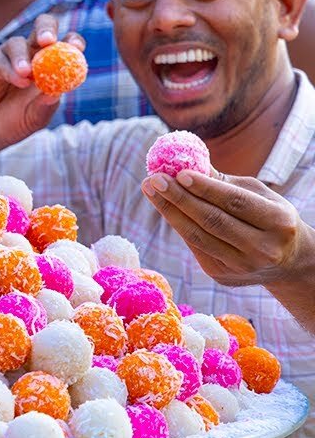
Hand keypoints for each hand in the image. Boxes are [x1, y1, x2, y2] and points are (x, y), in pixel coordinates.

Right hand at [0, 13, 83, 154]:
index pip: (66, 45)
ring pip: (18, 43)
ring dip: (24, 57)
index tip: (76, 47)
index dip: (73, 42)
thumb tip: (57, 92)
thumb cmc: (13, 124)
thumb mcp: (34, 119)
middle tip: (48, 41)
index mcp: (51, 66)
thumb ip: (45, 107)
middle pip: (42, 28)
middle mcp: (30, 55)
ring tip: (27, 74)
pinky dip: (9, 69)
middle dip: (47, 29)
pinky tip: (17, 81)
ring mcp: (8, 57)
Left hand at [142, 170, 314, 287]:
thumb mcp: (259, 195)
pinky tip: (165, 208)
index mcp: (279, 222)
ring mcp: (242, 266)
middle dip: (178, 198)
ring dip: (169, 211)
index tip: (179, 172)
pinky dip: (178, 225)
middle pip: (212, 220)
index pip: (235, 202)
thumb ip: (224, 182)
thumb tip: (187, 162)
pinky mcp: (222, 276)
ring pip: (198, 236)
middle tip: (154, 179)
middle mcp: (263, 249)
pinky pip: (194, 246)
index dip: (205, 187)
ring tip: (150, 189)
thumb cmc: (269, 216)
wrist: (288, 261)